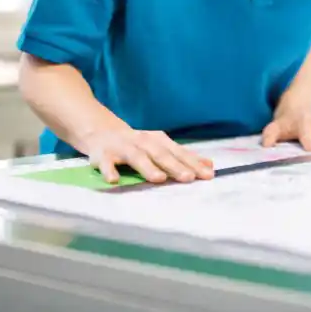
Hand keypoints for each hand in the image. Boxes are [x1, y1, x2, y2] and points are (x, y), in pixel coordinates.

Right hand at [81, 128, 213, 183]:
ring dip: (147, 167)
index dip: (193, 163)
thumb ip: (182, 157)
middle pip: (161, 154)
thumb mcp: (159, 147)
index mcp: (158, 141)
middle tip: (189, 178)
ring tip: (159, 179)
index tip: (208, 174)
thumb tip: (209, 166)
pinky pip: (106, 163)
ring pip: (136, 157)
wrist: (101, 131)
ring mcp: (123, 147)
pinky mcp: (103, 154)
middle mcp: (142, 142)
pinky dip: (109, 170)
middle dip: (175, 166)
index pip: (178, 152)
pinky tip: (114, 180)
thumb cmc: (137, 144)